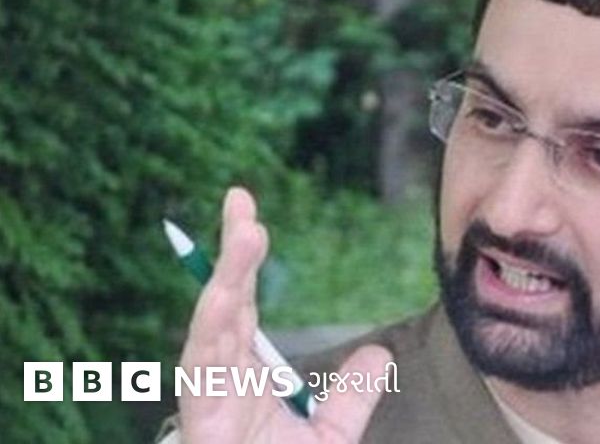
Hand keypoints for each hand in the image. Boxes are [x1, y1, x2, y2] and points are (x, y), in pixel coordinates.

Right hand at [179, 187, 391, 443]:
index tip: (248, 213)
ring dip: (226, 277)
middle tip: (239, 199)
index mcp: (242, 372)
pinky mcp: (200, 418)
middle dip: (230, 251)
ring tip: (244, 232)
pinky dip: (209, 330)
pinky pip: (200, 368)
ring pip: (211, 325)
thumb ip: (351, 397)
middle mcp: (219, 375)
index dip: (244, 259)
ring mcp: (206, 395)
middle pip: (223, 300)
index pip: (242, 302)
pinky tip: (221, 297)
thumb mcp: (328, 437)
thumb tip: (378, 354)